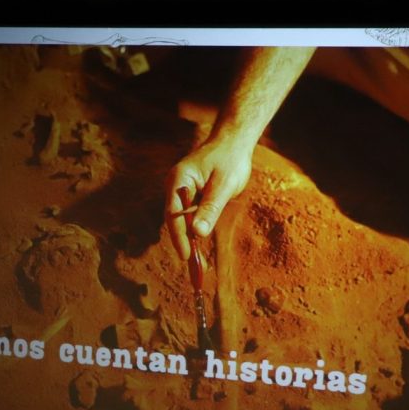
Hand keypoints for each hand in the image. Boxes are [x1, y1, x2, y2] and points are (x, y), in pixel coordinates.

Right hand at [165, 131, 255, 261]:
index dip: (179, 237)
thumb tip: (198, 233)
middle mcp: (176, 187)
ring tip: (198, 264)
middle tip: (193, 267)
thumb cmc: (229, 159)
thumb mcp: (223, 185)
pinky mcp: (192, 196)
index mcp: (178, 181)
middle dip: (184, 243)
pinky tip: (201, 247)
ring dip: (190, 240)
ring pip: (183, 221)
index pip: (173, 214)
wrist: (234, 142)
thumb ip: (210, 208)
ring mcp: (183, 192)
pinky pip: (191, 217)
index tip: (186, 256)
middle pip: (175, 220)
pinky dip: (196, 231)